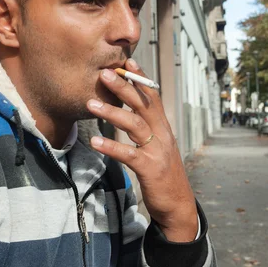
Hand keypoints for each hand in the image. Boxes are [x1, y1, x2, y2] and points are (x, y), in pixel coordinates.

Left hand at [87, 59, 197, 241]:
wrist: (178, 204)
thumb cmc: (162, 174)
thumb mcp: (157, 146)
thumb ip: (145, 129)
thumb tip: (129, 112)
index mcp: (163, 127)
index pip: (152, 97)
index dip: (141, 79)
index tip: (128, 61)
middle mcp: (163, 135)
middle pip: (142, 105)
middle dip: (123, 87)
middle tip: (103, 73)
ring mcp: (157, 151)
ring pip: (134, 125)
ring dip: (112, 113)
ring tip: (90, 104)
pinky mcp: (150, 169)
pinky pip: (128, 154)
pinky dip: (111, 146)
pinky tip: (95, 140)